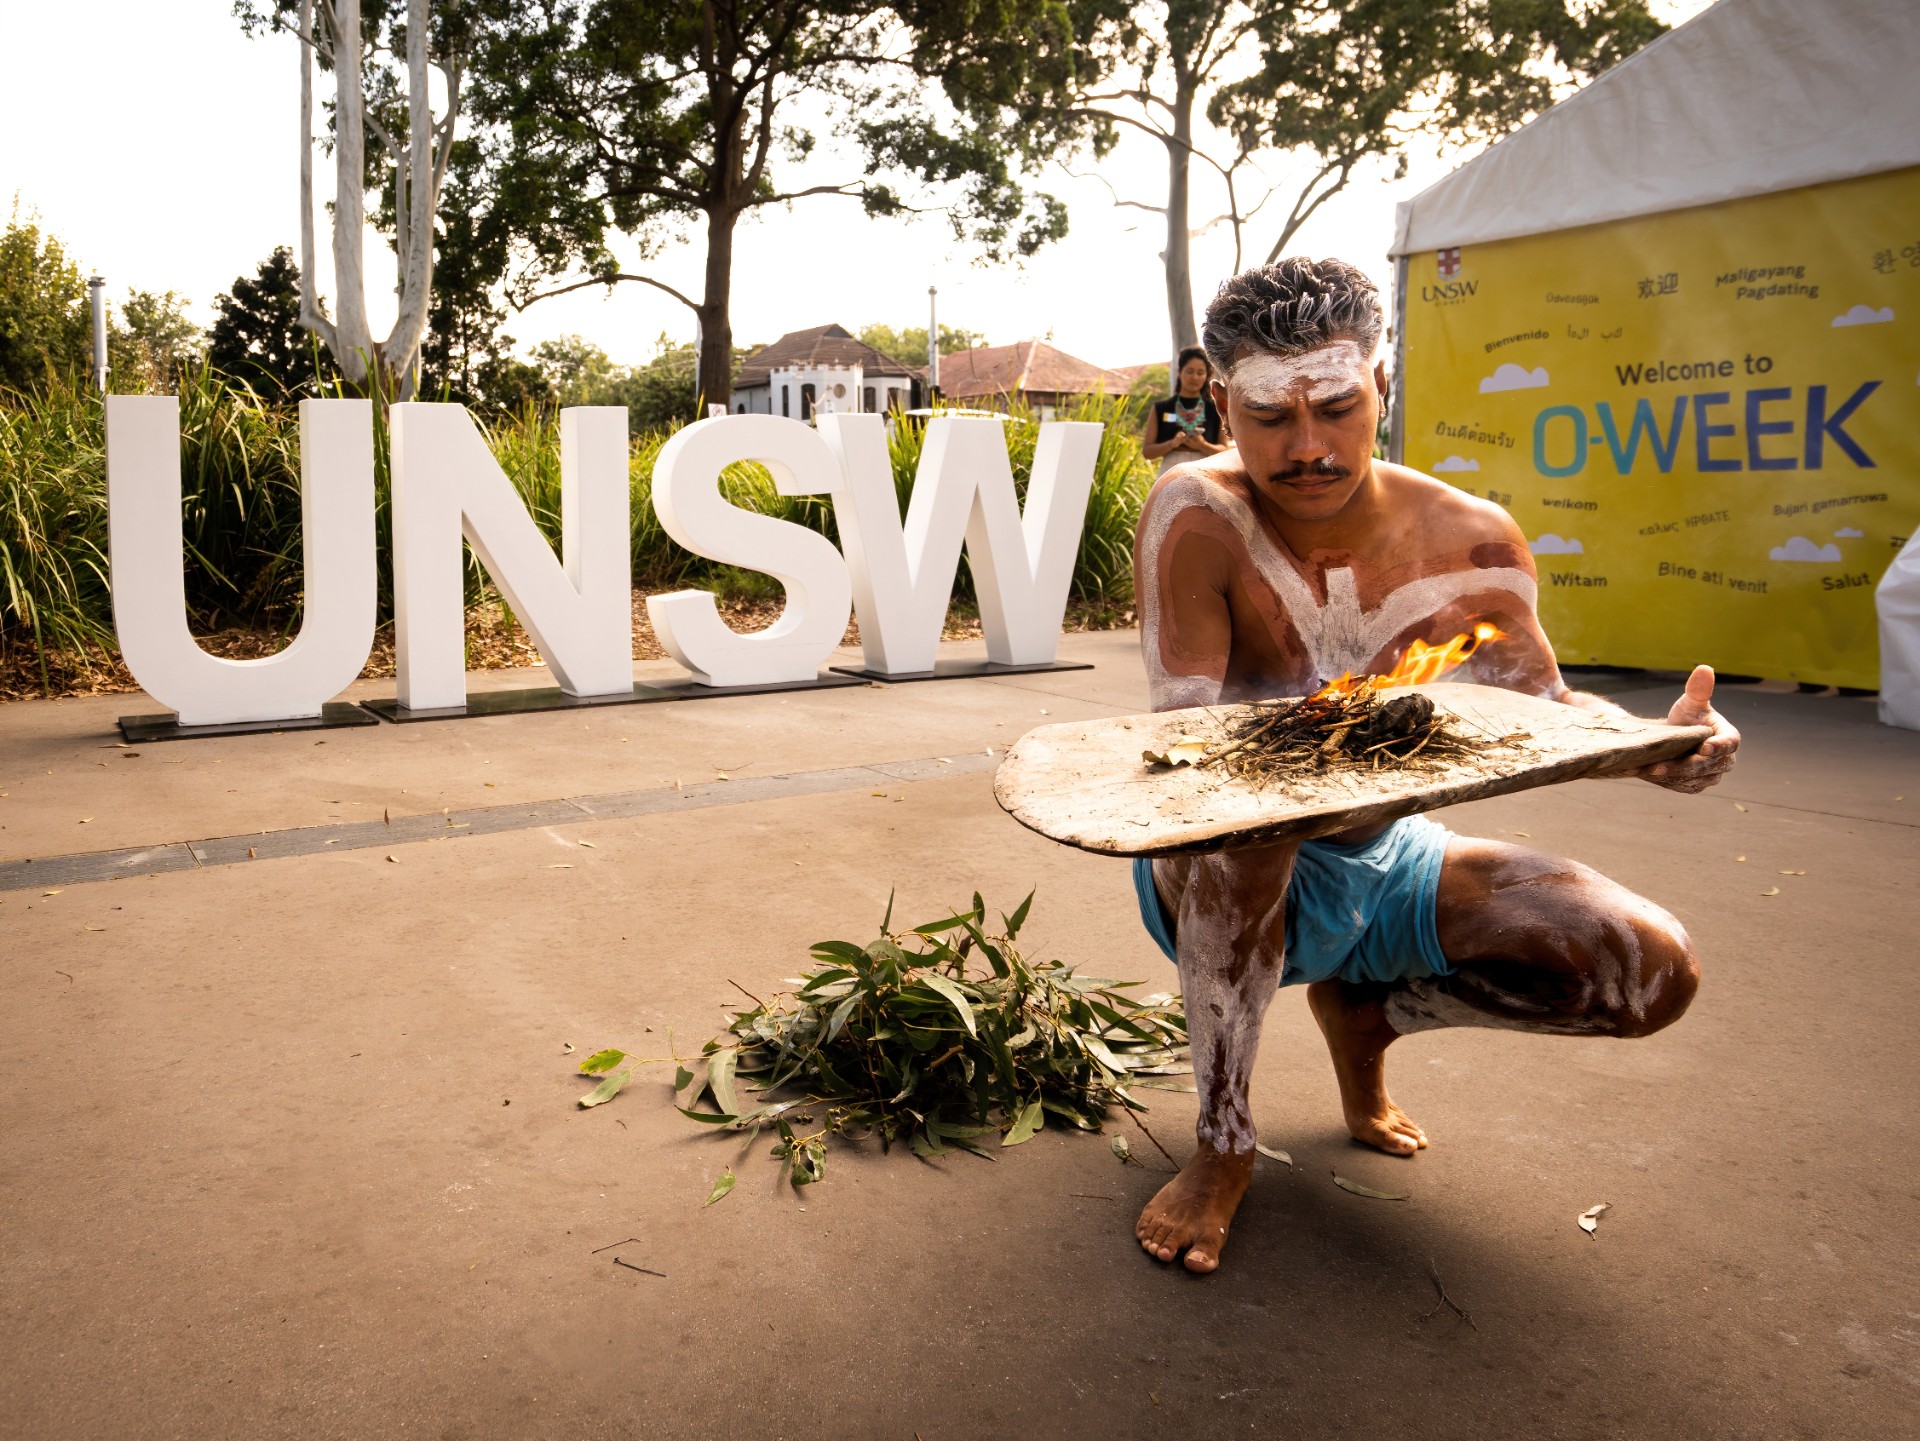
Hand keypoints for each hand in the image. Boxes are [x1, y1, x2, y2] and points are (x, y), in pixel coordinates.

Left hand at [1634, 665, 1738, 792]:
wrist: (1672, 736)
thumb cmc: (1687, 716)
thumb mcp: (1691, 702)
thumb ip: (1698, 689)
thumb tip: (1704, 669)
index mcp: (1729, 738)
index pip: (1729, 744)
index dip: (1718, 746)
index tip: (1705, 748)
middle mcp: (1724, 760)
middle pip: (1707, 766)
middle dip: (1683, 766)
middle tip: (1660, 765)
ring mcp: (1711, 775)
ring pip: (1694, 779)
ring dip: (1671, 776)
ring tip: (1648, 769)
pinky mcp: (1696, 785)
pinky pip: (1684, 786)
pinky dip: (1666, 782)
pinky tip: (1648, 774)